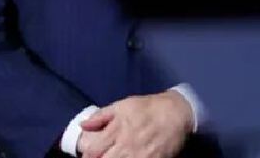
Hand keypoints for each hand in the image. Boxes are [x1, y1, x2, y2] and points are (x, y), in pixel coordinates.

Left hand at [74, 90, 192, 157]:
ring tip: (115, 157)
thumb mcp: (122, 105)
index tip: (87, 155)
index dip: (87, 155)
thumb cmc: (147, 107)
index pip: (94, 150)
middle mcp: (126, 145)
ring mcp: (140, 155)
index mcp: (116, 129)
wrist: (176, 113)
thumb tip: (83, 125)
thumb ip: (101, 116)